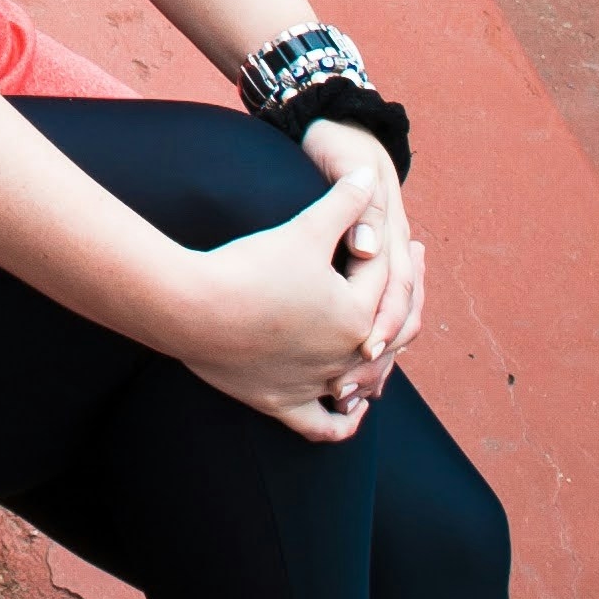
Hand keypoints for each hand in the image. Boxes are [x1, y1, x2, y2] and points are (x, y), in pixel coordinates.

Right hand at [172, 154, 421, 442]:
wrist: (193, 308)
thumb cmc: (250, 267)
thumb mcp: (303, 229)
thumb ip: (343, 204)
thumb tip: (368, 174)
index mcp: (358, 315)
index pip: (380, 277)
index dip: (379, 244)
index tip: (376, 223)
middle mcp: (346, 356)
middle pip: (384, 331)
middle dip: (398, 300)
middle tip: (406, 273)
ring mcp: (315, 384)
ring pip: (361, 381)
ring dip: (377, 365)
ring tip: (381, 344)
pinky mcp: (282, 402)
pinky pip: (324, 423)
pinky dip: (343, 420)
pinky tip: (351, 409)